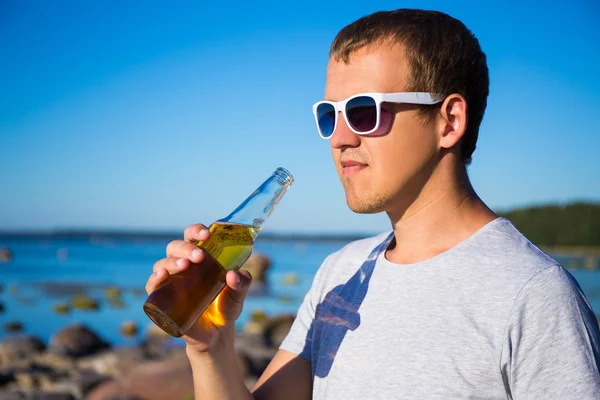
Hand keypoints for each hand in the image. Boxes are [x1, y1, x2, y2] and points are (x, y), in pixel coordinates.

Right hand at [145, 223, 252, 353]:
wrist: (216, 334)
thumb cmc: (226, 307)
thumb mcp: (238, 295)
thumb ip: (242, 283)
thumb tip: (234, 274)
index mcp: (200, 257)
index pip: (193, 236)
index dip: (197, 231)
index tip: (206, 235)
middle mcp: (182, 265)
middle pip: (175, 247)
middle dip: (186, 248)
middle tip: (200, 256)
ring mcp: (171, 281)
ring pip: (163, 263)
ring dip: (172, 262)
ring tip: (185, 266)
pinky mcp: (163, 298)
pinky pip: (152, 285)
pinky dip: (154, 279)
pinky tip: (162, 276)